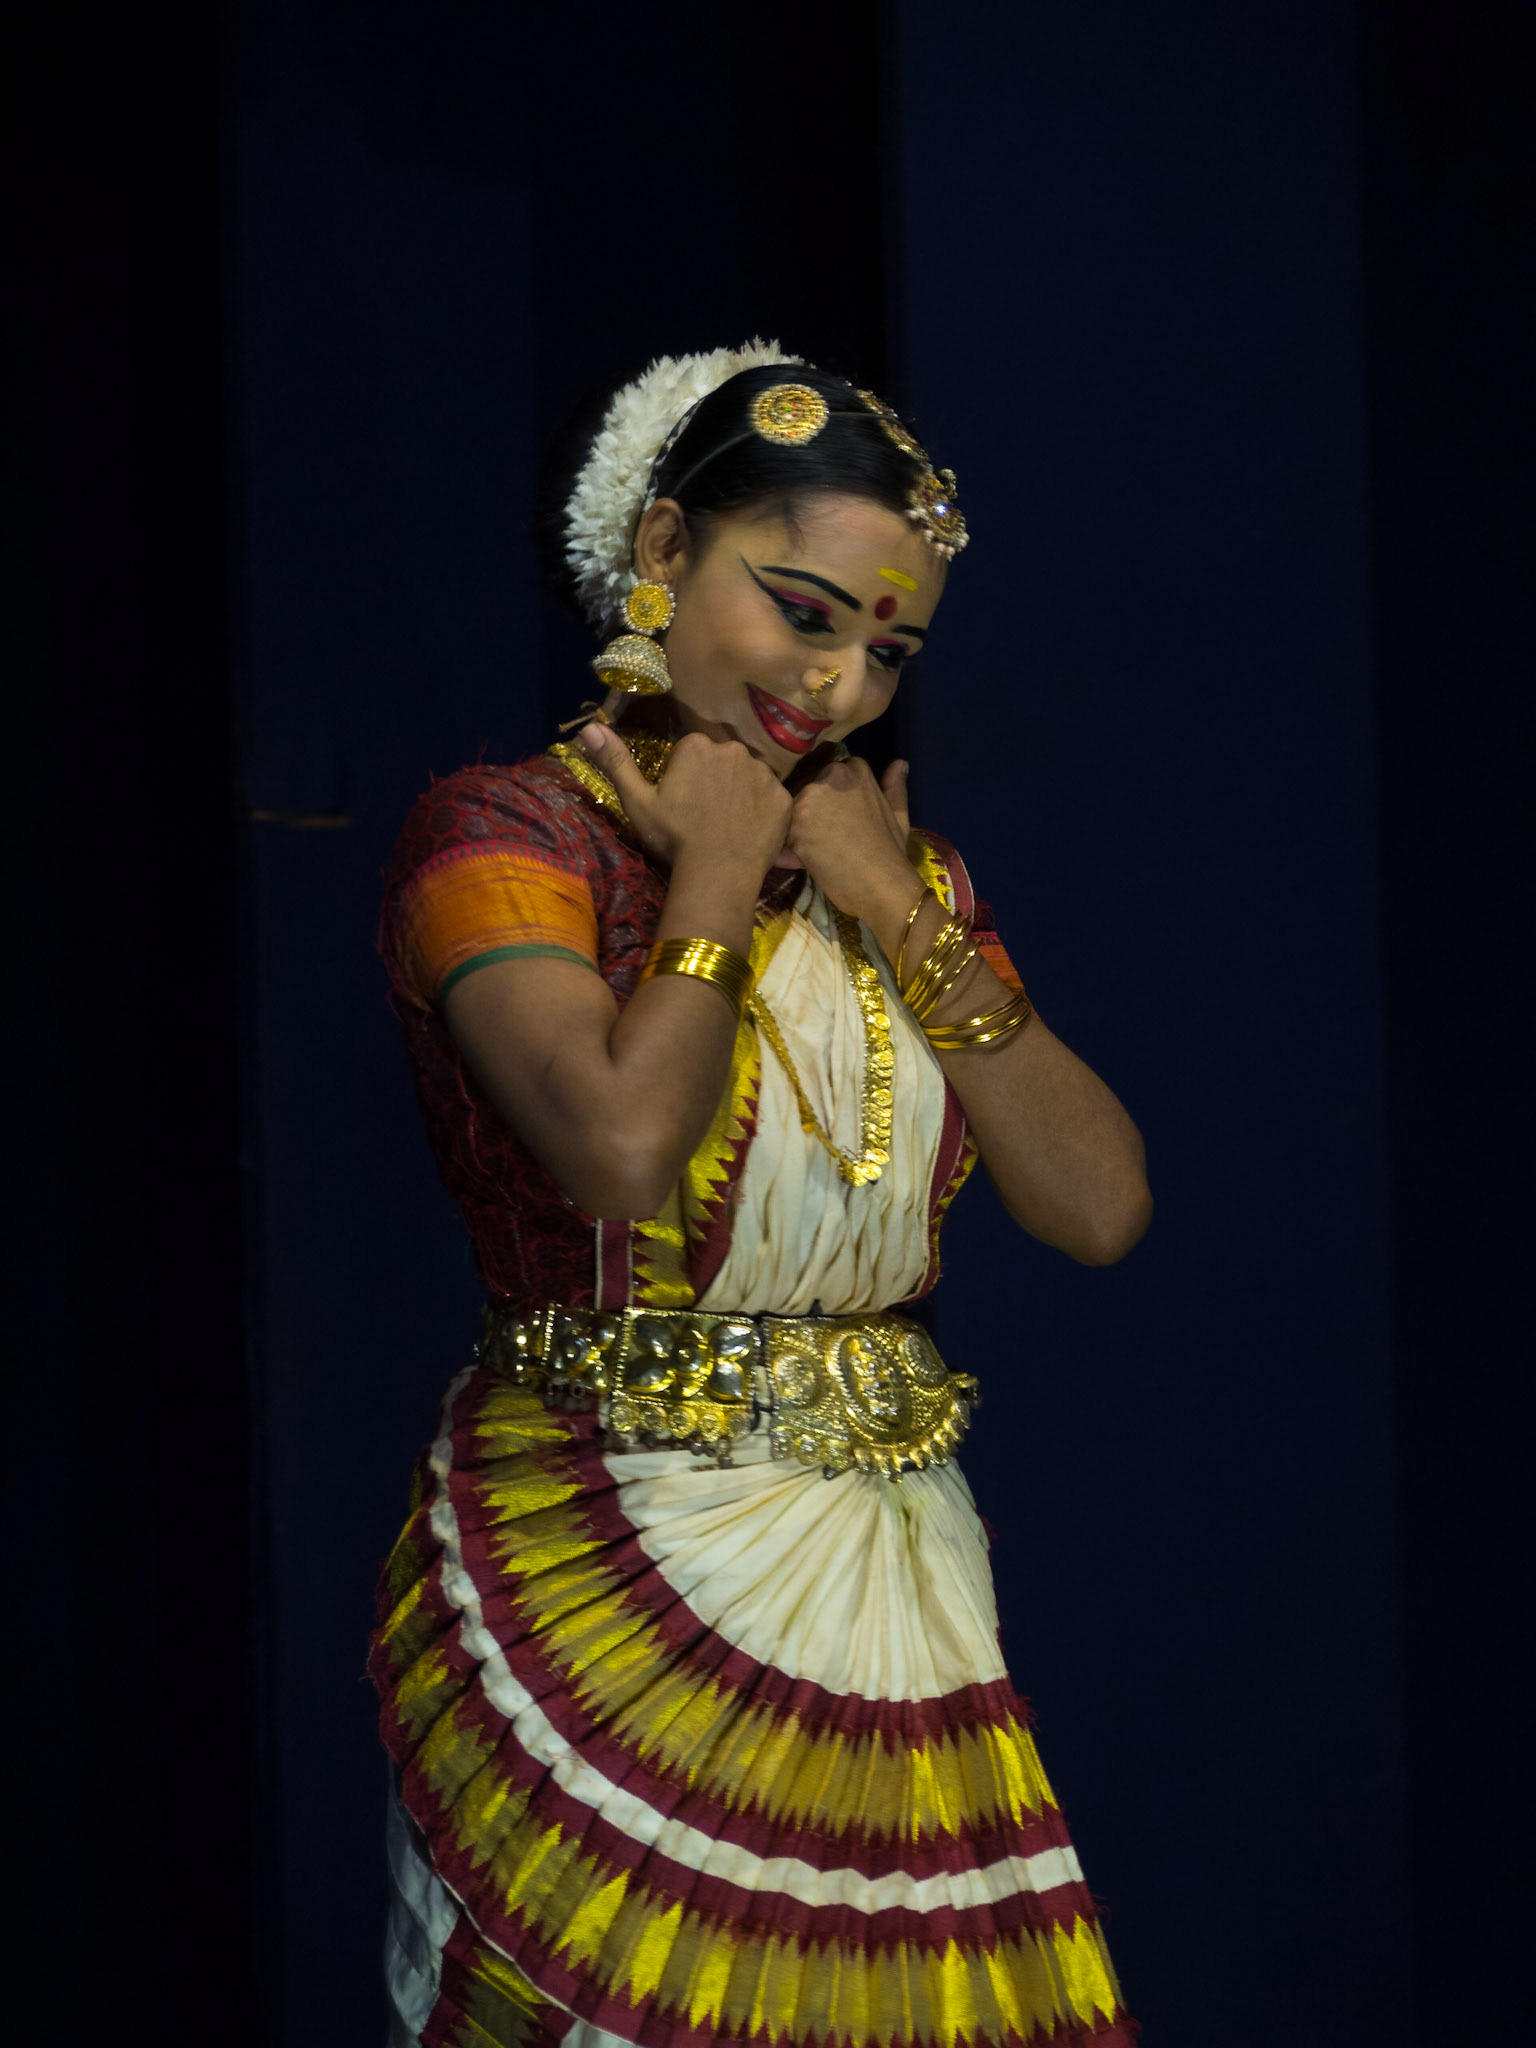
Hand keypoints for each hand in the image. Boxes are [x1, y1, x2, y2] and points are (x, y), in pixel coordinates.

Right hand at [582, 723, 791, 878]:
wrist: (717, 873)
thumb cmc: (674, 837)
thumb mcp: (637, 802)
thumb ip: (616, 762)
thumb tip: (588, 728)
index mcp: (697, 746)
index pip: (692, 753)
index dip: (686, 779)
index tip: (683, 804)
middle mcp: (734, 749)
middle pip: (723, 761)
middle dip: (716, 781)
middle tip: (706, 816)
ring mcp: (763, 773)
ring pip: (749, 778)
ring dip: (741, 794)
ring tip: (729, 826)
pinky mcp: (783, 798)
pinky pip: (772, 799)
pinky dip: (763, 812)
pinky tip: (750, 833)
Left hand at [780, 756, 920, 921]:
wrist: (881, 883)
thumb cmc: (891, 852)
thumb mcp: (898, 815)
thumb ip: (894, 787)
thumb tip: (900, 763)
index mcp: (855, 769)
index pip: (828, 776)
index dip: (828, 801)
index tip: (836, 820)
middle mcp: (831, 775)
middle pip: (806, 790)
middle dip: (809, 812)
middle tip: (824, 840)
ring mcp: (810, 797)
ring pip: (791, 811)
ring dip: (796, 831)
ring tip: (815, 853)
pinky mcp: (795, 822)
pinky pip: (781, 833)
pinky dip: (787, 850)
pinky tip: (804, 862)